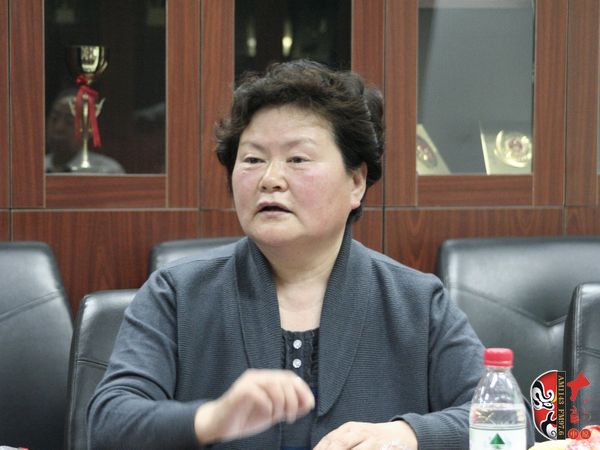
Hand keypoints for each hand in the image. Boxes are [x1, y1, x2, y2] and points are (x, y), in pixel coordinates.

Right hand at [194, 369, 314, 443]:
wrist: (220, 426)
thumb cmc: (246, 418)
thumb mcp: (273, 413)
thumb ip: (288, 407)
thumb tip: (309, 403)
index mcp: (266, 379)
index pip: (290, 377)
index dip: (302, 389)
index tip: (308, 405)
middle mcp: (257, 376)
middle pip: (284, 380)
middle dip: (293, 399)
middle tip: (290, 417)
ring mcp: (247, 382)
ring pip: (273, 385)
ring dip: (281, 403)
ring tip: (278, 417)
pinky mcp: (238, 392)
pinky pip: (258, 394)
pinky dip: (267, 405)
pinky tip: (266, 414)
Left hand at [313, 420, 416, 449]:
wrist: (401, 434)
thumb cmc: (373, 438)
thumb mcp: (356, 436)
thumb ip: (339, 443)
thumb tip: (319, 449)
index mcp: (350, 428)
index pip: (329, 439)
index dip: (320, 449)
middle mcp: (359, 432)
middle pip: (339, 443)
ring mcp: (372, 440)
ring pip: (353, 449)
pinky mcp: (382, 447)